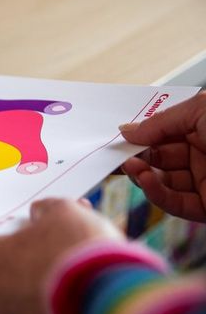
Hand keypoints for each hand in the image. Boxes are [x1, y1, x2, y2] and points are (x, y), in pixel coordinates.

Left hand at [0, 198, 124, 313]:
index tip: (40, 224)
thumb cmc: (79, 250)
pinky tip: (89, 294)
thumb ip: (46, 209)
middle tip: (68, 243)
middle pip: (14, 268)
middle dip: (37, 255)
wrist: (112, 299)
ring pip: (33, 296)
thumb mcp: (64, 210)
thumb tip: (42, 213)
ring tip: (84, 269)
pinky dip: (67, 307)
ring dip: (53, 283)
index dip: (19, 228)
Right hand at [120, 92, 205, 221]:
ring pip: (162, 180)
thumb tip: (128, 129)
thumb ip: (161, 121)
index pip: (166, 132)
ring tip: (129, 166)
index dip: (142, 134)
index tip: (119, 137)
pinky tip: (145, 178)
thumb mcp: (201, 111)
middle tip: (116, 154)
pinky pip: (173, 202)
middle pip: (160, 157)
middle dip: (137, 155)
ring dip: (142, 173)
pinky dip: (154, 191)